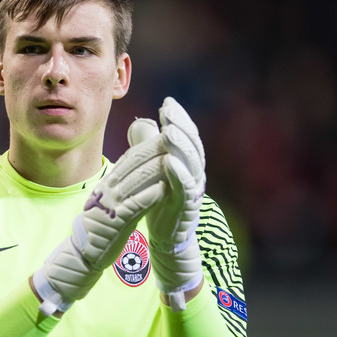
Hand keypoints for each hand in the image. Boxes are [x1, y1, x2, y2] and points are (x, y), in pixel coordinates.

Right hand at [32, 118, 166, 315]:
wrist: (85, 253)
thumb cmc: (103, 228)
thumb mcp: (112, 201)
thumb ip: (125, 185)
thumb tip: (139, 169)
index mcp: (108, 184)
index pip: (130, 158)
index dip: (148, 145)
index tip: (166, 134)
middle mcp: (108, 190)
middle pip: (134, 164)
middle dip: (155, 150)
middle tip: (174, 138)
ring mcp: (110, 205)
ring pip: (136, 181)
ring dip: (157, 169)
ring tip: (175, 159)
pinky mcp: (115, 221)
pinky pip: (133, 206)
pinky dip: (148, 197)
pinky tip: (163, 189)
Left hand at [145, 97, 205, 310]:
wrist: (166, 234)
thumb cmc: (160, 198)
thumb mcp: (154, 169)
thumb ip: (150, 148)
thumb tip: (141, 124)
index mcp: (187, 161)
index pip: (186, 134)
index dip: (178, 118)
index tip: (167, 102)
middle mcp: (195, 172)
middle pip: (192, 144)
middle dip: (180, 125)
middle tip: (168, 111)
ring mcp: (193, 189)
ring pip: (191, 163)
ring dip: (180, 146)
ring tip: (169, 131)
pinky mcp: (186, 206)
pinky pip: (185, 188)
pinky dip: (179, 174)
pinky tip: (170, 162)